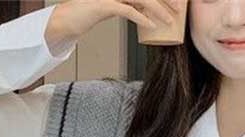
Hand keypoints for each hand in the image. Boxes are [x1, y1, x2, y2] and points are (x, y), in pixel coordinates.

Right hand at [46, 0, 181, 47]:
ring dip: (158, 9)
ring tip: (169, 20)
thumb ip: (128, 3)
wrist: (66, 19)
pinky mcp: (103, 4)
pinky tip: (152, 25)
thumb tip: (146, 12)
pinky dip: (141, 17)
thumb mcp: (113, 5)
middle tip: (178, 9)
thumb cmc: (88, 13)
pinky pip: (127, 9)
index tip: (175, 1)